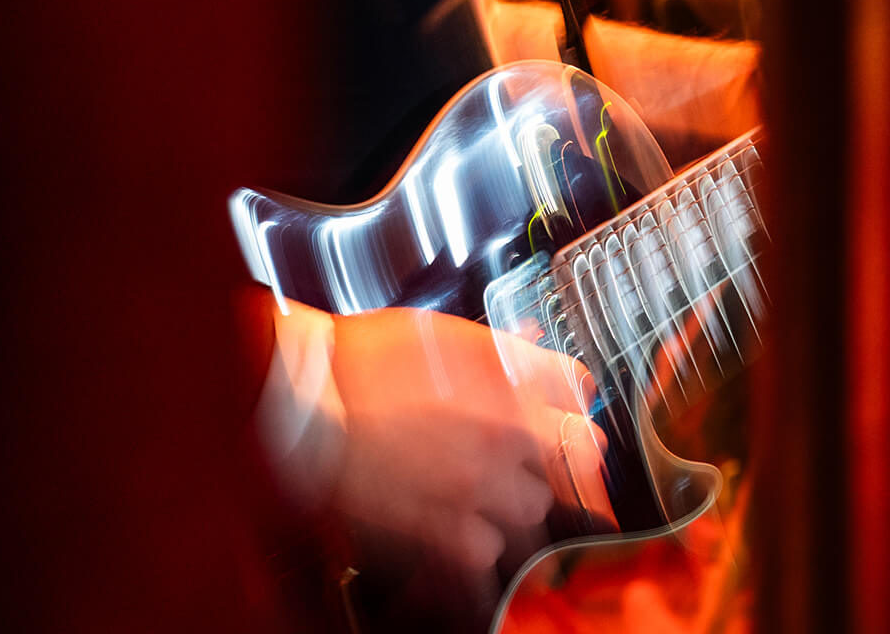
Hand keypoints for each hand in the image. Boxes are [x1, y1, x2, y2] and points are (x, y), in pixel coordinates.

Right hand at [328, 307, 608, 606]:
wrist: (307, 399)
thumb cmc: (366, 360)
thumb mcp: (450, 335)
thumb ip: (507, 350)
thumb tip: (538, 350)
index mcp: (512, 388)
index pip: (583, 404)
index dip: (576, 409)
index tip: (568, 415)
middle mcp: (504, 441)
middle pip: (571, 465)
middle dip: (553, 459)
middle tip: (532, 456)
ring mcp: (474, 488)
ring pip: (534, 511)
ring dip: (521, 502)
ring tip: (496, 491)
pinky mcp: (438, 529)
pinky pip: (486, 554)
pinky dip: (481, 545)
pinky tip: (470, 529)